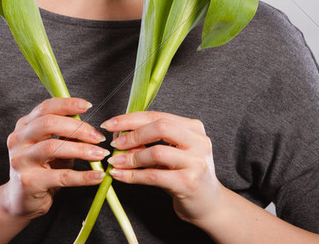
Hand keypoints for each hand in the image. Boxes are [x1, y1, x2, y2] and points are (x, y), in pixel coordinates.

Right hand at [4, 97, 107, 218]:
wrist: (21, 201)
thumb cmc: (41, 169)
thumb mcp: (52, 147)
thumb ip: (65, 134)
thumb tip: (90, 127)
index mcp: (24, 127)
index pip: (45, 107)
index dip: (67, 104)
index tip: (88, 106)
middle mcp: (18, 141)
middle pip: (48, 124)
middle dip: (78, 128)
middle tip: (98, 137)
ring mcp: (20, 161)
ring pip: (53, 147)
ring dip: (82, 150)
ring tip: (101, 154)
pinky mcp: (28, 182)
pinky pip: (61, 176)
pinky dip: (83, 176)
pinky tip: (98, 176)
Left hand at [102, 111, 223, 224]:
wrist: (208, 204)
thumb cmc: (186, 175)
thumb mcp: (172, 153)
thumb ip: (150, 142)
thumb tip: (120, 137)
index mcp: (194, 128)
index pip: (158, 116)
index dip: (131, 119)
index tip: (110, 124)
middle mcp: (198, 141)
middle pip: (161, 127)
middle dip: (132, 134)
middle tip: (115, 144)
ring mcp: (196, 162)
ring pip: (157, 152)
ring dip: (131, 157)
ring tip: (115, 162)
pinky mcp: (188, 183)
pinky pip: (154, 176)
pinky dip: (132, 175)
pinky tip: (120, 175)